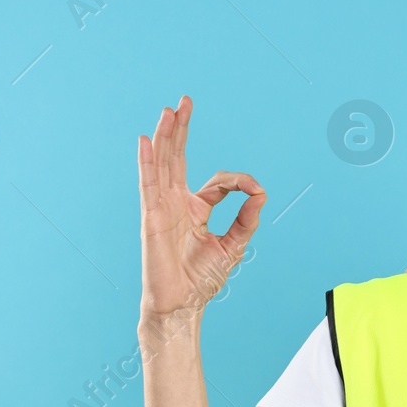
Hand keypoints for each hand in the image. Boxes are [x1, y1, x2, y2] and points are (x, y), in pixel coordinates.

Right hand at [137, 95, 265, 325]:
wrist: (182, 305)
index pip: (217, 182)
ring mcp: (161, 208)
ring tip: (169, 110)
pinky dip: (147, 162)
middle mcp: (176, 204)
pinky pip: (147, 185)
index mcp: (195, 210)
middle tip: (184, 101)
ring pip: (162, 164)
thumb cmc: (202, 280)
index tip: (255, 191)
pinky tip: (145, 141)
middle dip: (181, 130)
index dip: (239, 181)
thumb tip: (261, 195)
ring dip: (166, 136)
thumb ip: (246, 220)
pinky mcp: (151, 218)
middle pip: (177, 158)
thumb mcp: (233, 246)